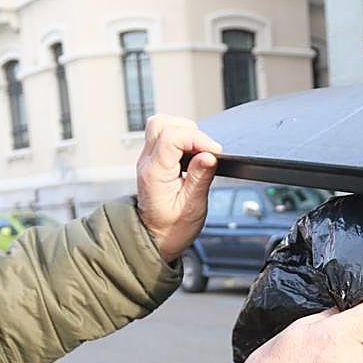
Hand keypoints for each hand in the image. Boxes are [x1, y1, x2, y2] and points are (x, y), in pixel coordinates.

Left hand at [135, 115, 222, 262]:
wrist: (156, 239)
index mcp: (155, 173)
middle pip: (161, 124)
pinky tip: (191, 153)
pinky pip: (163, 136)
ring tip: (199, 150)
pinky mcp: (153, 160)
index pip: (172, 137)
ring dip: (183, 131)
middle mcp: (147, 162)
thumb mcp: (192, 207)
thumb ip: (200, 178)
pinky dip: (180, 138)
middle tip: (205, 148)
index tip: (214, 151)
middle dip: (189, 130)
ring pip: (160, 125)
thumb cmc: (172, 228)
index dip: (197, 139)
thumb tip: (209, 155)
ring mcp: (148, 160)